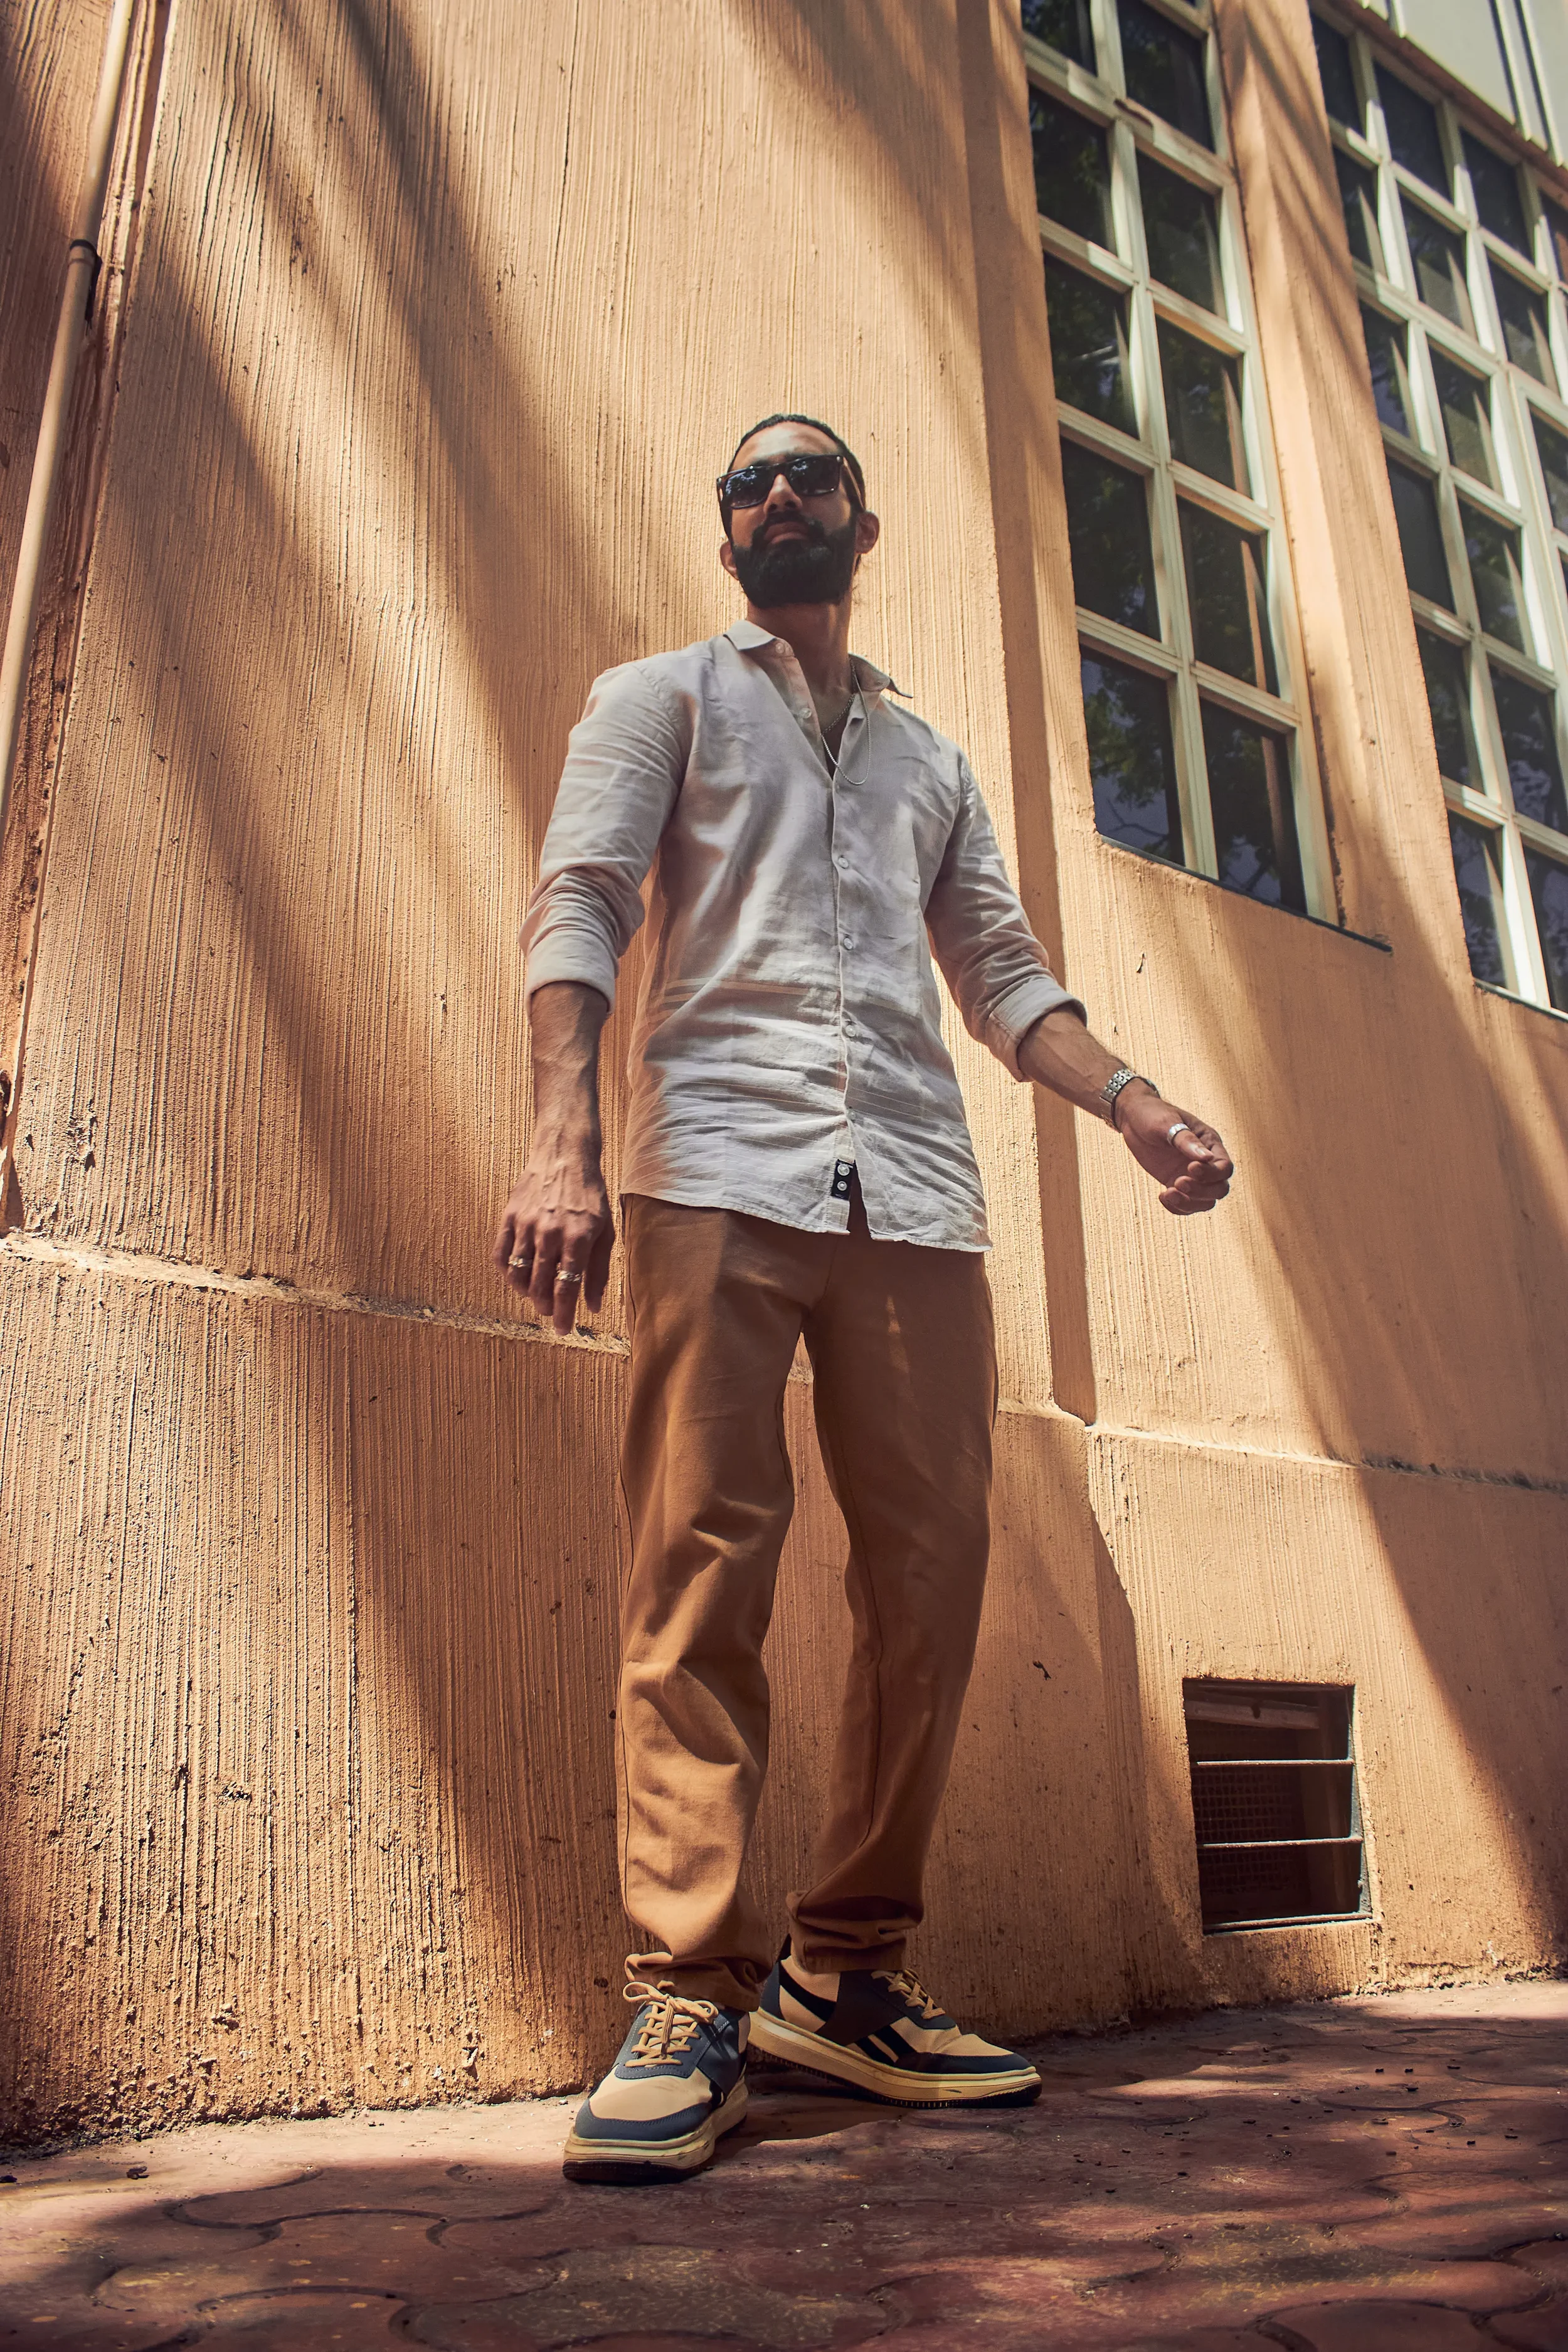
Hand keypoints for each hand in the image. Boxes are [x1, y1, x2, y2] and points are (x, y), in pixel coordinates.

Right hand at [492, 1132, 614, 1333]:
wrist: (565, 1154)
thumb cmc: (590, 1195)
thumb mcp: (605, 1231)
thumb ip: (599, 1270)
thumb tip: (592, 1306)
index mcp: (578, 1237)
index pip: (567, 1286)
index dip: (563, 1313)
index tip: (562, 1329)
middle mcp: (550, 1232)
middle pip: (540, 1284)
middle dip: (544, 1306)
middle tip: (549, 1313)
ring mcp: (526, 1224)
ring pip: (518, 1273)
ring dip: (526, 1292)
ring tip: (536, 1296)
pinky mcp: (509, 1216)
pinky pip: (500, 1254)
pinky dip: (506, 1273)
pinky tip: (517, 1278)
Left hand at [1115, 1085, 1233, 1216]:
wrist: (1134, 1119)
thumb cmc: (1153, 1114)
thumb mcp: (1168, 1123)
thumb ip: (1187, 1141)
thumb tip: (1207, 1158)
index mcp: (1210, 1143)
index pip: (1225, 1167)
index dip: (1212, 1174)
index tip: (1190, 1168)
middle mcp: (1205, 1162)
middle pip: (1219, 1188)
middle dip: (1201, 1191)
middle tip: (1177, 1182)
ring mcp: (1191, 1175)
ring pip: (1205, 1202)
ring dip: (1189, 1203)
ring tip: (1168, 1193)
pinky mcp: (1176, 1183)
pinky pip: (1187, 1205)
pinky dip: (1177, 1207)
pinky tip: (1162, 1196)